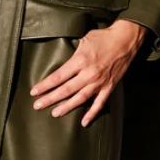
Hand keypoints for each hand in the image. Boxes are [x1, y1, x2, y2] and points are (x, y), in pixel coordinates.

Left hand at [29, 19, 146, 125]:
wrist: (125, 40)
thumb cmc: (103, 37)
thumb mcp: (83, 40)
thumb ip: (72, 53)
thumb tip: (61, 61)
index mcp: (80, 60)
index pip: (58, 76)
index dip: (45, 85)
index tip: (34, 91)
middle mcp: (89, 73)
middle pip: (66, 90)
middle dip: (50, 98)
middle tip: (37, 106)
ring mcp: (99, 82)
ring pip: (80, 98)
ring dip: (66, 107)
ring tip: (54, 113)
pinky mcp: (109, 86)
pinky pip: (100, 103)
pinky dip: (92, 113)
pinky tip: (84, 122)